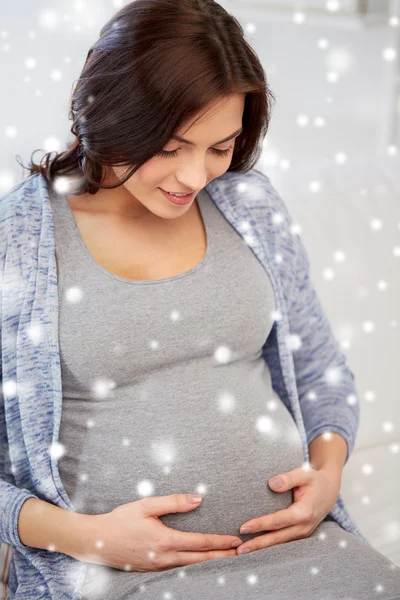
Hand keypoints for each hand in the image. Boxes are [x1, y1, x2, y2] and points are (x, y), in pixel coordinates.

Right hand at [74, 494, 242, 571]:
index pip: (201, 543)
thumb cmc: (121, 520)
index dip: (220, 542)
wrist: (97, 541)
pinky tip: (199, 562)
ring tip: (225, 558)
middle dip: (222, 556)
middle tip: (240, 554)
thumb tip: (198, 499)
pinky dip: (194, 566)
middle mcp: (165, 558)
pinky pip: (179, 569)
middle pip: (201, 560)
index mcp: (166, 541)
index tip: (236, 540)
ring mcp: (159, 567)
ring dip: (210, 562)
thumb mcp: (146, 505)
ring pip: (191, 567)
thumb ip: (173, 502)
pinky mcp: (153, 570)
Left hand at [235, 464, 341, 554]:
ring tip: (242, 553)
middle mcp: (304, 527)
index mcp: (304, 512)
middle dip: (257, 544)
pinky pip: (283, 542)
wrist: (329, 491)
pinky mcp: (299, 535)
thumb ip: (288, 478)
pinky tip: (255, 548)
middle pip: (277, 538)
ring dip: (261, 548)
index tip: (243, 527)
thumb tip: (271, 484)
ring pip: (280, 543)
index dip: (260, 525)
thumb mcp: (304, 474)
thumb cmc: (314, 481)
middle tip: (239, 550)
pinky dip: (269, 546)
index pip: (278, 521)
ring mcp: (303, 533)